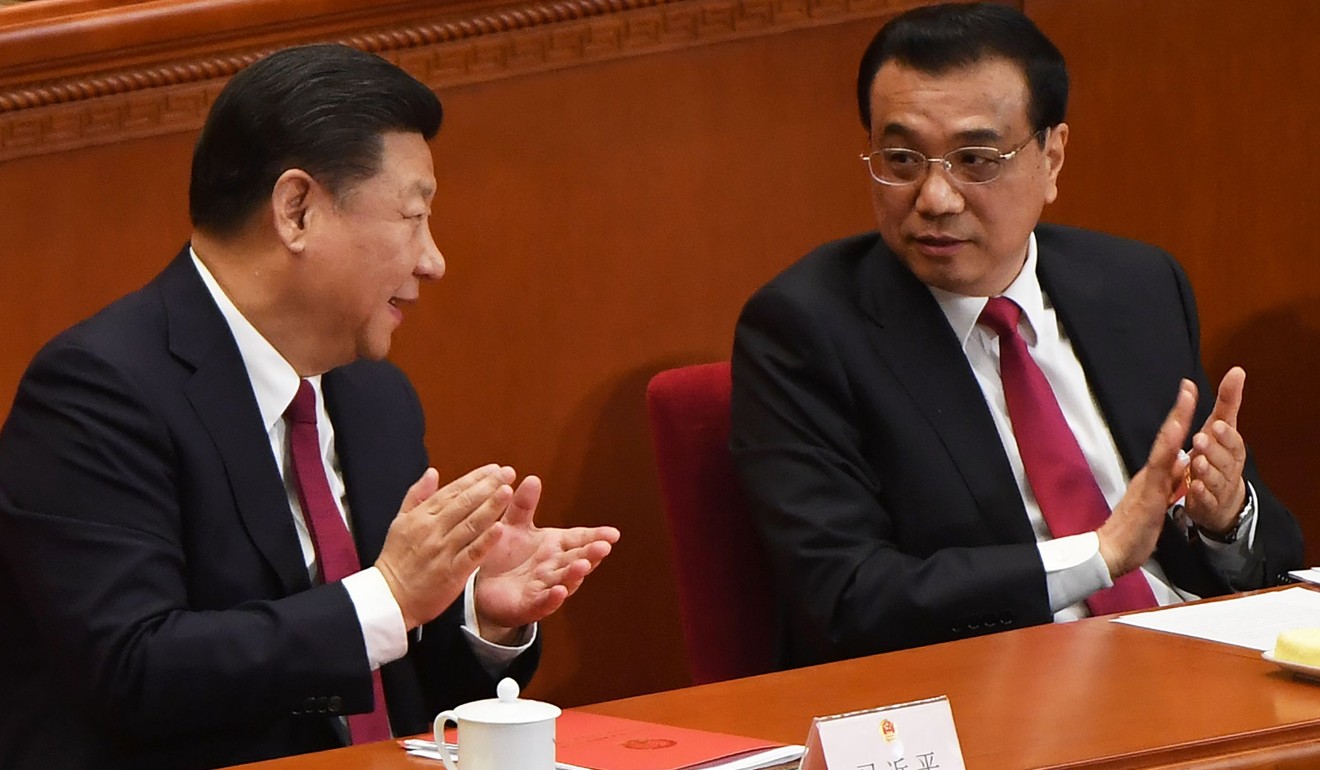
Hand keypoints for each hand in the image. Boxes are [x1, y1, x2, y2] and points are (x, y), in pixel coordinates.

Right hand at [375, 465, 515, 629]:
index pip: (453, 491)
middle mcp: (432, 530)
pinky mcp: (451, 572)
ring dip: (491, 506)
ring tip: (508, 491)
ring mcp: (442, 551)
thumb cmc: (395, 561)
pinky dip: (486, 540)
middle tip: (508, 473)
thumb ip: (417, 495)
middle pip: (464, 502)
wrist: (388, 598)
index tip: (494, 468)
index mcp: (421, 517)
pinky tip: (501, 528)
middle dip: (488, 485)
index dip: (475, 478)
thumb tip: (432, 472)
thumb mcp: (400, 522)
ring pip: (470, 524)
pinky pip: (471, 553)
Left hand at [473, 474, 619, 643]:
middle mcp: (554, 566)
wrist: (481, 587)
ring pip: (564, 580)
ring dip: (574, 575)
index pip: (579, 539)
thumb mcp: (512, 526)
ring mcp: (544, 587)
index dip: (596, 536)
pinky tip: (559, 591)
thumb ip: (523, 505)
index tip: (613, 533)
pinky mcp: (529, 606)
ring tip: (583, 566)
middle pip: (576, 559)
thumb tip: (532, 478)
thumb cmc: (503, 555)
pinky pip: (543, 602)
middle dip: (591, 554)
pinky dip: (552, 598)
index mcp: (554, 545)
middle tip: (604, 547)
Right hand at [1098, 379, 1195, 577]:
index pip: (1169, 444)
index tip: (1189, 397)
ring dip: (1175, 422)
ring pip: (1163, 447)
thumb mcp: (1156, 505)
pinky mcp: (1148, 494)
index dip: (1179, 420)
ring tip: (1186, 399)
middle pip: (1166, 438)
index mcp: (1153, 478)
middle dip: (1179, 411)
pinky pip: (1160, 468)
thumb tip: (1179, 461)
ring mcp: (1148, 482)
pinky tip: (1176, 436)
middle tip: (1189, 386)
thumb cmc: (1132, 533)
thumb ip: (1167, 483)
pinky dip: (1168, 449)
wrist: (1111, 553)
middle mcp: (1150, 474)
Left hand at [1184, 367, 1247, 534]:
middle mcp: (1227, 467)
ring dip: (1206, 470)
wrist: (1222, 499)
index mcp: (1230, 448)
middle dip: (1214, 449)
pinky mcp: (1207, 504)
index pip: (1232, 439)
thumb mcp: (1222, 429)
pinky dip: (1201, 494)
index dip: (1226, 433)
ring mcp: (1218, 487)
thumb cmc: (1220, 457)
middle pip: (1224, 459)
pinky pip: (1205, 500)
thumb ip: (1228, 402)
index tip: (1216, 424)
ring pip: (1215, 479)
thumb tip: (1236, 371)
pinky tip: (1194, 488)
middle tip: (1200, 440)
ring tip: (1196, 462)